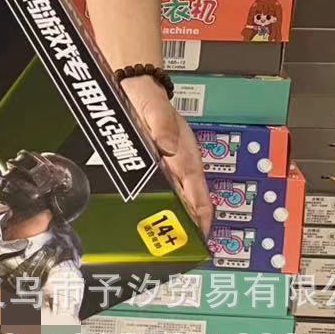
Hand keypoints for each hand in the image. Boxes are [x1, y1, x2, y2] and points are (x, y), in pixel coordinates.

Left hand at [121, 74, 213, 236]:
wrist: (133, 83)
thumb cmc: (146, 96)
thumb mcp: (154, 108)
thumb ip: (161, 125)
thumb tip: (168, 148)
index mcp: (187, 156)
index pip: (200, 197)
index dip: (201, 221)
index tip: (198, 243)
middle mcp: (182, 163)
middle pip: (189, 204)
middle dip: (185, 227)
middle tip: (173, 250)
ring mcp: (169, 164)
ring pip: (175, 198)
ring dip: (170, 217)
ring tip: (158, 241)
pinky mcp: (156, 161)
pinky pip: (161, 187)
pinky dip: (158, 203)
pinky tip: (146, 214)